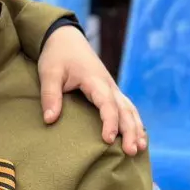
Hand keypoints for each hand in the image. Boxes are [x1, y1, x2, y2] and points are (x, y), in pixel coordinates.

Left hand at [38, 25, 146, 156]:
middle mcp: (109, 85)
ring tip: (140, 148)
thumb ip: (50, 95)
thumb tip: (50, 120)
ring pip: (129, 109)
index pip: (107, 104)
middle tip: (131, 151)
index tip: (108, 139)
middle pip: (125, 110)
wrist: (66, 38)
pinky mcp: (110, 90)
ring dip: (136, 128)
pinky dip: (134, 121)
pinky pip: (126, 107)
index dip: (109, 122)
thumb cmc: (57, 56)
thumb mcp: (49, 73)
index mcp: (95, 81)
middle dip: (130, 131)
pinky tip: (138, 136)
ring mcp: (111, 87)